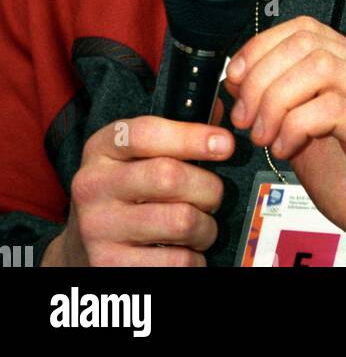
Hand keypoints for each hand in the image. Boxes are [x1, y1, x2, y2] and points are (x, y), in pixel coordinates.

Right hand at [40, 102, 233, 266]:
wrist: (82, 248)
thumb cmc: (124, 194)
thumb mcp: (135, 156)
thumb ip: (174, 134)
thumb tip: (219, 117)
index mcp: (102, 148)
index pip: (148, 133)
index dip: (192, 137)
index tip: (225, 144)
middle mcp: (94, 185)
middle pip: (171, 177)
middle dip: (208, 188)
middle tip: (213, 197)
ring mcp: (98, 228)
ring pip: (181, 221)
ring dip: (206, 227)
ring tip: (200, 227)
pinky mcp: (110, 266)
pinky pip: (177, 261)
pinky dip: (194, 258)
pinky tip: (185, 252)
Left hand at [225, 16, 345, 265]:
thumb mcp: (304, 132)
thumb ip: (279, 103)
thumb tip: (237, 79)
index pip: (305, 28)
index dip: (262, 47)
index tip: (236, 79)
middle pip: (307, 43)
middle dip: (262, 77)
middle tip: (245, 116)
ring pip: (319, 68)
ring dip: (276, 100)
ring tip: (264, 135)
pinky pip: (331, 109)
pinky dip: (296, 125)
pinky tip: (285, 149)